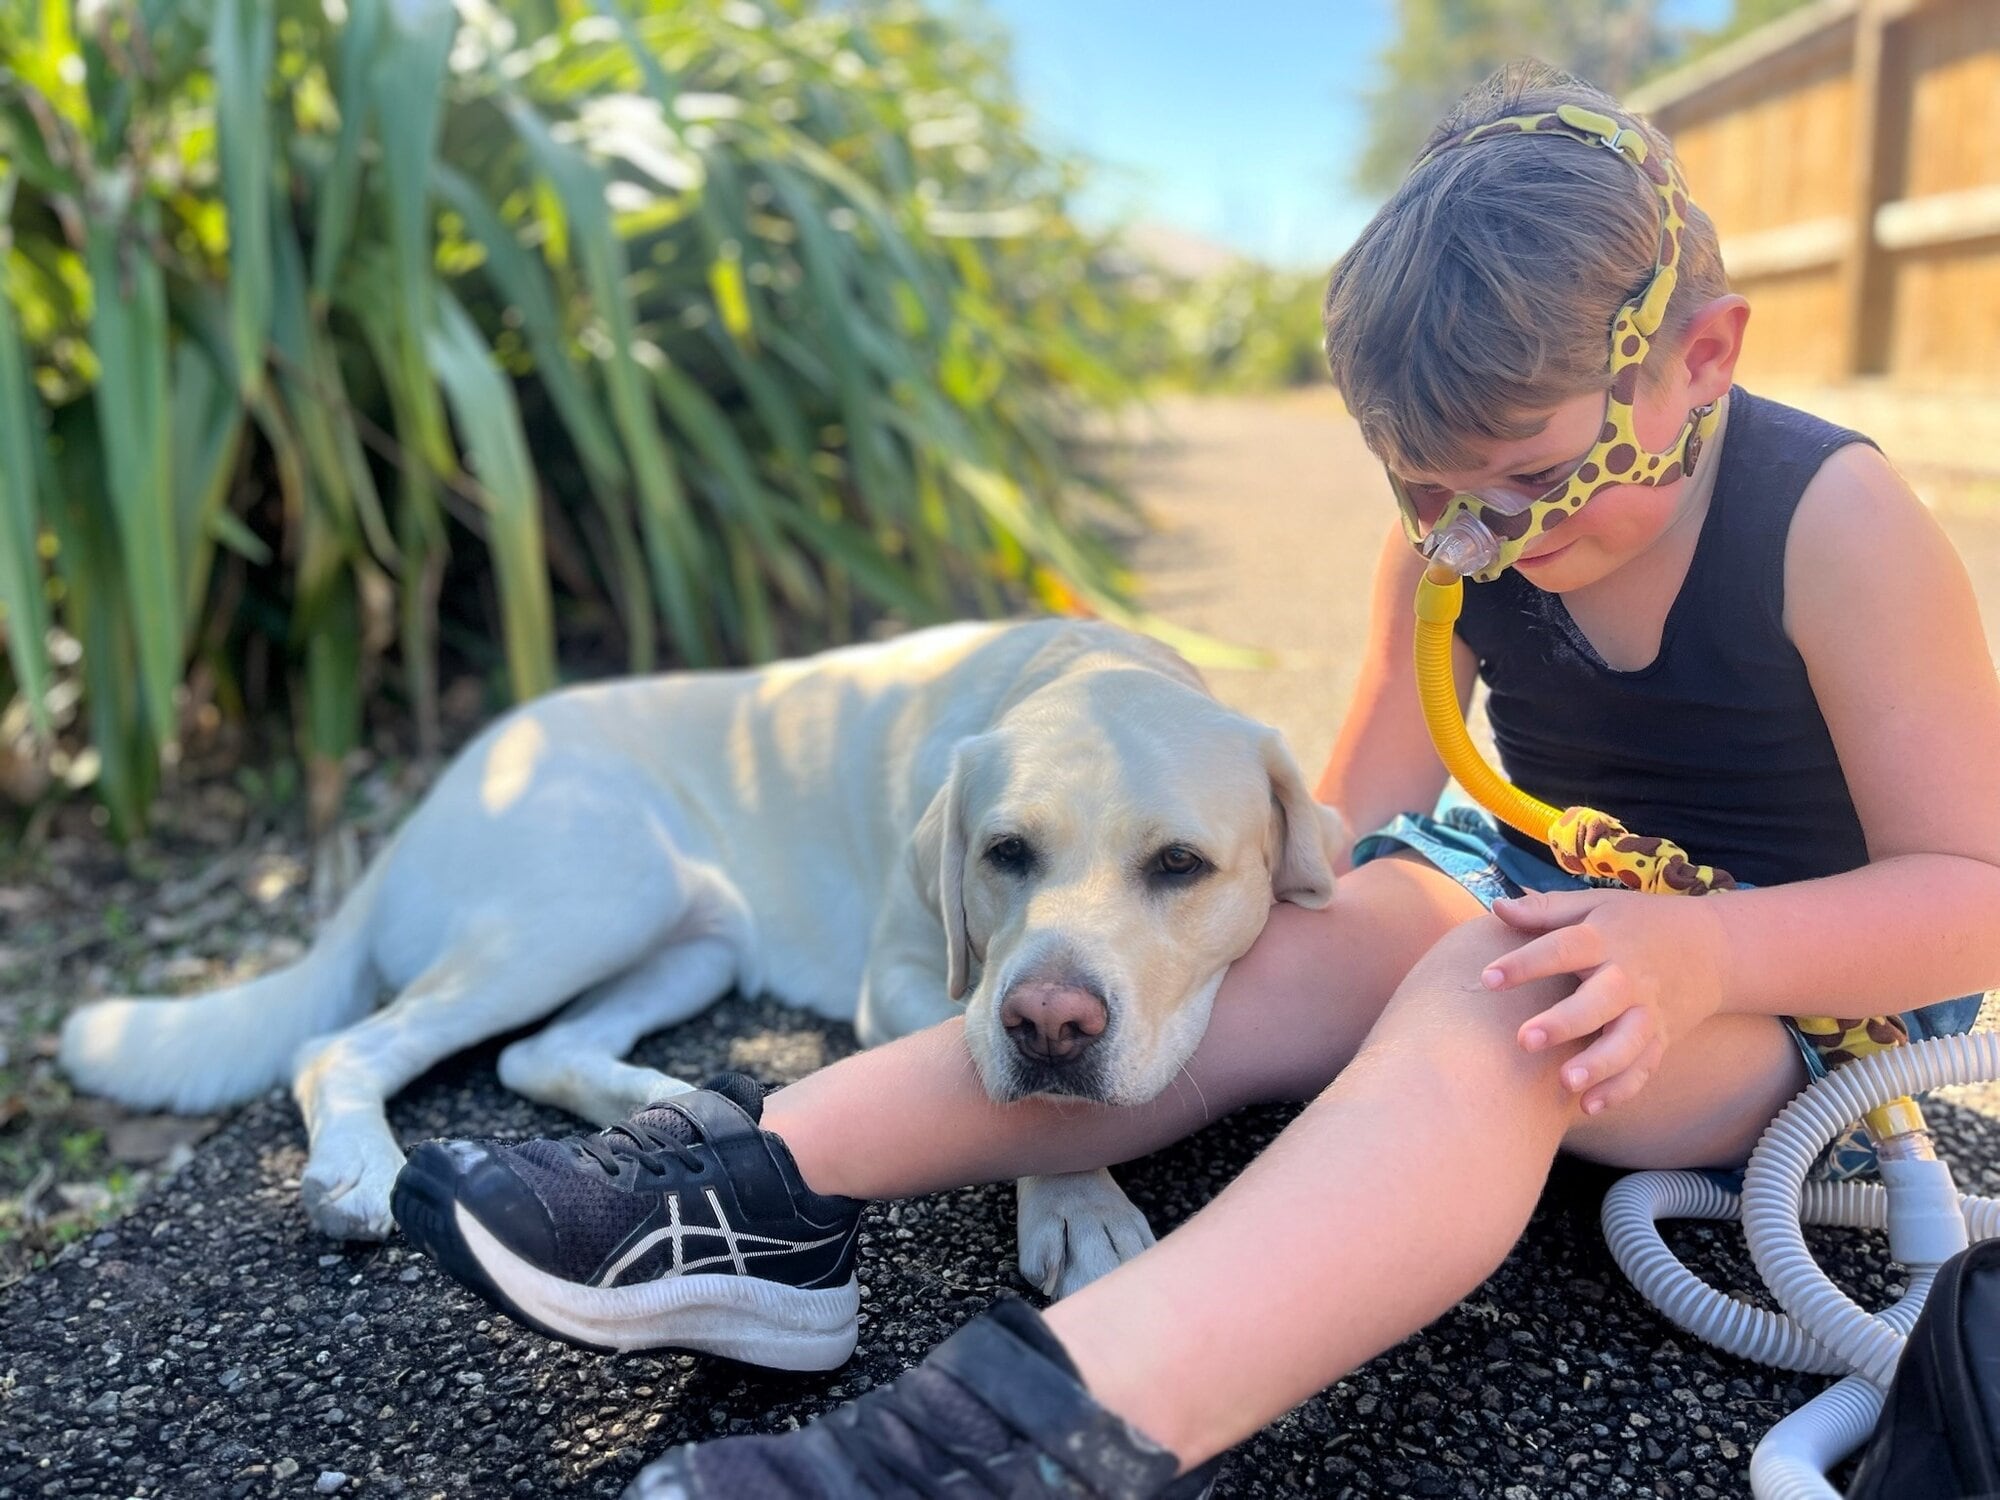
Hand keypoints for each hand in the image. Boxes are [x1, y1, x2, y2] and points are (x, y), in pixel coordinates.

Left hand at [1482, 889, 1728, 1114]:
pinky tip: (1588, 1106)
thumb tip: (1496, 906)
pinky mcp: (1662, 1038)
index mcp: (1605, 939)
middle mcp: (1628, 978)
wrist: (1713, 947)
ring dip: (1598, 1064)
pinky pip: (1644, 1068)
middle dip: (1564, 1022)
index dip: (1525, 963)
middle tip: (1525, 1040)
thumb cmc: (1637, 924)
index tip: (1487, 978)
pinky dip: (1621, 1089)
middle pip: (1598, 1002)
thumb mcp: (1594, 906)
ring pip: (1627, 1042)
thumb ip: (1544, 910)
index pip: (1563, 949)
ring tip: (1565, 1082)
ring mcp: (1648, 1012)